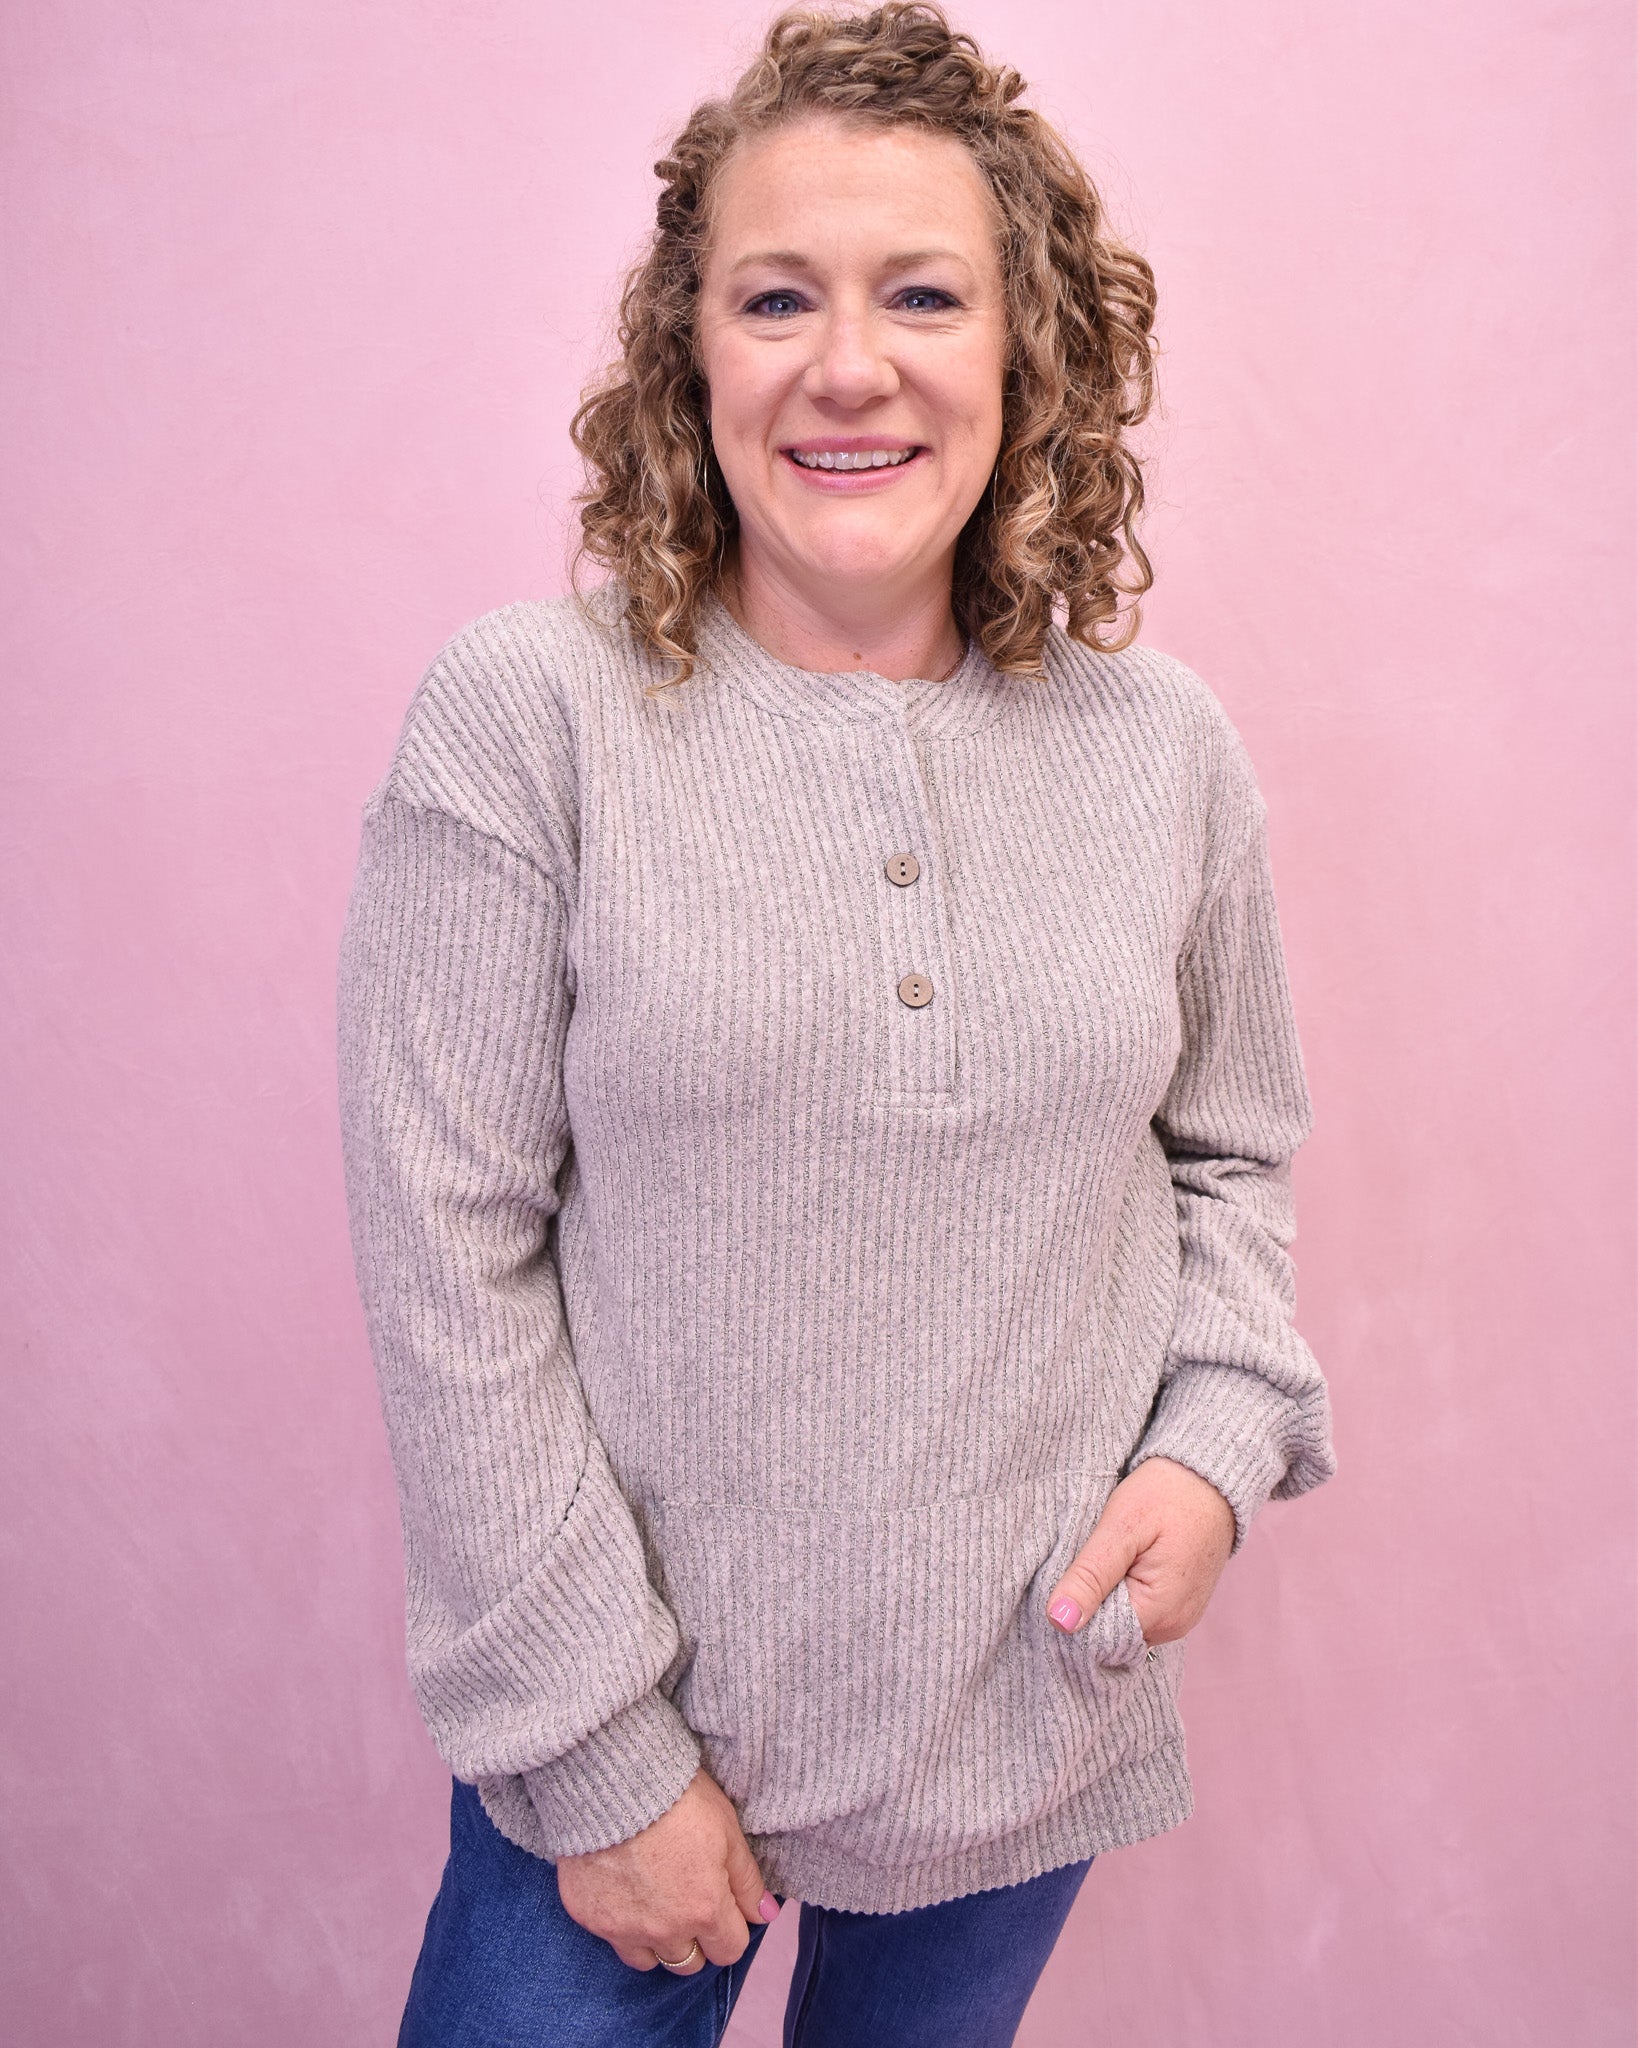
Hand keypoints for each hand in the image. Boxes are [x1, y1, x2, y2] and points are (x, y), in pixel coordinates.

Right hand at [554, 1765, 780, 1972]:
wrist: (612, 1781)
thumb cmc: (676, 1798)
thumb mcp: (726, 1829)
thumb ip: (747, 1880)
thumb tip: (766, 1915)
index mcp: (705, 1910)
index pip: (730, 1950)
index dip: (731, 1927)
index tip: (722, 1904)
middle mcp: (666, 1931)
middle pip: (690, 1963)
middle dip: (696, 1939)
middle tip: (687, 1900)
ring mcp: (626, 1929)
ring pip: (651, 1961)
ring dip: (658, 1940)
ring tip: (656, 1901)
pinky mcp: (592, 1919)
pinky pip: (614, 1941)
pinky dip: (623, 1926)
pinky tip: (625, 1892)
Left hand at [1046, 1457, 1235, 1646]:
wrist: (1210, 1477)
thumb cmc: (1168, 1494)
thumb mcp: (1121, 1527)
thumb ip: (1090, 1576)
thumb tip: (1059, 1621)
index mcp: (1159, 1613)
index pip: (1097, 1639)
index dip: (1075, 1614)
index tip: (1065, 1579)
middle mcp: (1173, 1626)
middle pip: (1111, 1634)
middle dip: (1091, 1604)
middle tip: (1085, 1559)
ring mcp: (1180, 1617)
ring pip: (1124, 1622)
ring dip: (1107, 1597)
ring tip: (1106, 1557)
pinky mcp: (1180, 1604)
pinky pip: (1141, 1610)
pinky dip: (1124, 1591)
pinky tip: (1122, 1562)